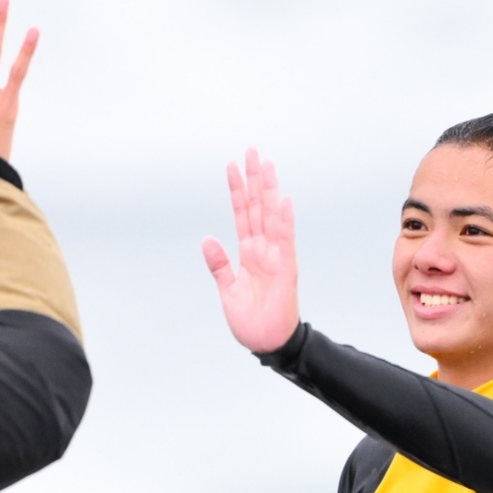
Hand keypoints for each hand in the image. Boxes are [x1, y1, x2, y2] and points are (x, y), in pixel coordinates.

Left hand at [200, 149, 300, 353]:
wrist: (266, 342)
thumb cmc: (251, 320)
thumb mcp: (228, 290)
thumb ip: (219, 264)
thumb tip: (206, 239)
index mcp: (248, 252)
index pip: (242, 214)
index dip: (237, 190)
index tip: (232, 166)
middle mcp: (263, 249)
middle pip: (258, 206)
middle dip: (254, 179)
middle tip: (251, 150)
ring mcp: (276, 256)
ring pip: (272, 215)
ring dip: (269, 190)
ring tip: (266, 164)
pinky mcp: (286, 268)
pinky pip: (286, 240)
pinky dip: (285, 220)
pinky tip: (284, 199)